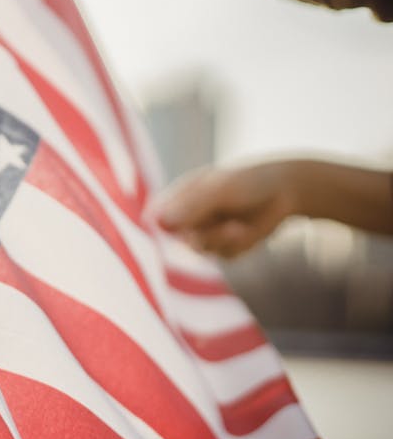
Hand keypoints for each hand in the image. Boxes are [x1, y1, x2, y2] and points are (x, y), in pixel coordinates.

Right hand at [155, 162, 298, 257]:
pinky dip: (237, 246)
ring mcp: (203, 235)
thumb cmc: (247, 181)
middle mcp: (186, 219)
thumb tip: (160, 222)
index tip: (173, 236)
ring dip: (222, 240)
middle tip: (229, 227)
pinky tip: (246, 230)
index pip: (153, 219)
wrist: (284, 191)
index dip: (156, 231)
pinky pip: (222, 256)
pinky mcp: (222, 249)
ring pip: (200, 250)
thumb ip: (191, 207)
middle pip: (176, 241)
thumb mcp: (219, 190)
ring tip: (240, 226)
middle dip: (203, 236)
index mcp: (176, 199)